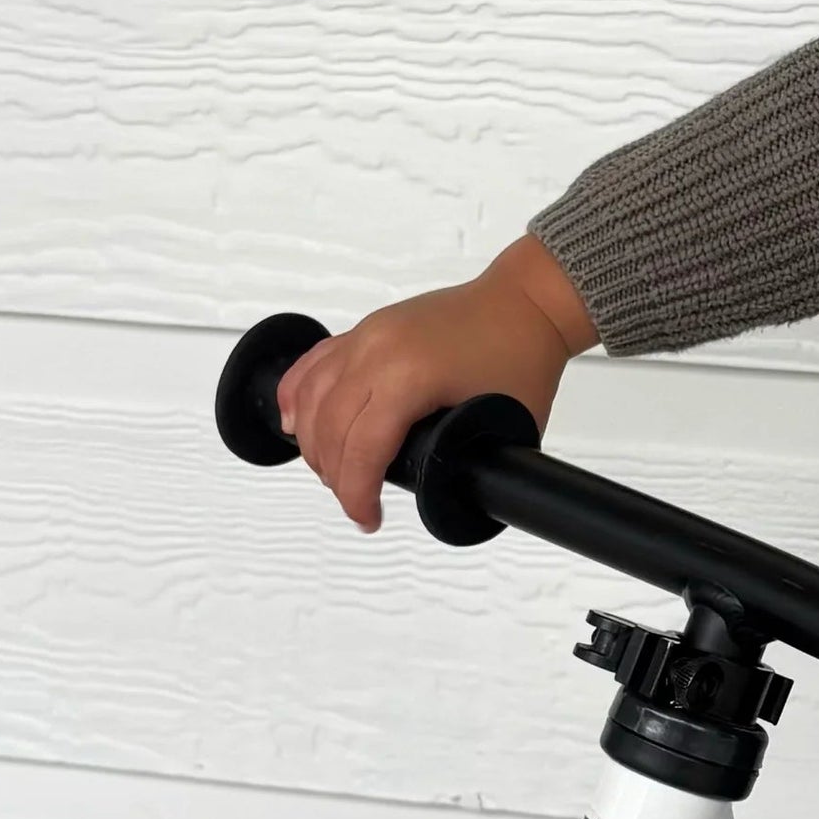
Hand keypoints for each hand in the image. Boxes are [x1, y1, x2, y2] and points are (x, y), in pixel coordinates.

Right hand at [278, 239, 596, 530]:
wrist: (525, 300)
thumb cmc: (521, 352)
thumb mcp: (502, 423)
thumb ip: (466, 463)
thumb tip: (440, 496)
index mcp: (409, 375)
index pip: (362, 449)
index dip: (357, 493)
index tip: (367, 518)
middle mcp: (377, 351)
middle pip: (328, 427)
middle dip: (335, 476)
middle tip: (355, 502)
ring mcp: (367, 335)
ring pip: (311, 397)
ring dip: (313, 442)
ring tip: (333, 474)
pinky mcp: (366, 329)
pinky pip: (314, 364)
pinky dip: (297, 395)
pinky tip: (293, 422)